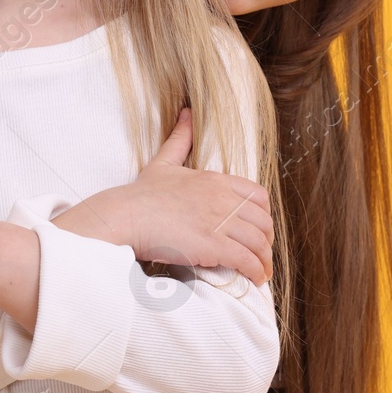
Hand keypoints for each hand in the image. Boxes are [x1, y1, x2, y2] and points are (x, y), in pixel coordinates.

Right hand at [56, 108, 273, 283]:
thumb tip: (187, 111)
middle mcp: (223, 199)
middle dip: (267, 239)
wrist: (124, 216)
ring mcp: (219, 222)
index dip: (263, 215)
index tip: (259, 229)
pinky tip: (255, 280)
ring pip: (258, 242)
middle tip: (262, 254)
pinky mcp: (213, 245)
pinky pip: (246, 259)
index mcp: (216, 180)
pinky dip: (256, 271)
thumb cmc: (141, 194)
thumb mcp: (164, 161)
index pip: (258, 196)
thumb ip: (180, 138)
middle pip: (262, 221)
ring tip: (262, 272)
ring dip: (265, 260)